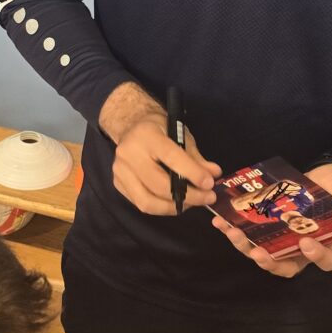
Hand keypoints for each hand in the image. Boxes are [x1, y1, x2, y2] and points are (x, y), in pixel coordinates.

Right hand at [101, 83, 217, 215]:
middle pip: (158, 185)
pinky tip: (177, 202)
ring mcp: (120, 171)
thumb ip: (196, 156)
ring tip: (193, 203)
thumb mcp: (180, 134)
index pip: (171, 158)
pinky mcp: (117, 184)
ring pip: (148, 201)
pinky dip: (162, 207)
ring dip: (174, 207)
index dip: (192, 173)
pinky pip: (142, 204)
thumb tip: (214, 174)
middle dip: (188, 196)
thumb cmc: (159, 128)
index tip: (209, 184)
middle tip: (207, 197)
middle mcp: (129, 154)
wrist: (129, 125)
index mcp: (146, 135)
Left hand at [212, 162, 331, 277]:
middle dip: (271, 262)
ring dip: (247, 247)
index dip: (315, 256)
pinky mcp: (269, 231)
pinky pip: (251, 237)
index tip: (305, 243)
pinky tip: (220, 222)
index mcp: (330, 246)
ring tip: (233, 233)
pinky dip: (235, 231)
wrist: (326, 178)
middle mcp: (304, 250)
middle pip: (287, 266)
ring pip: (265, 254)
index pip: (324, 260)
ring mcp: (284, 242)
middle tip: (258, 252)